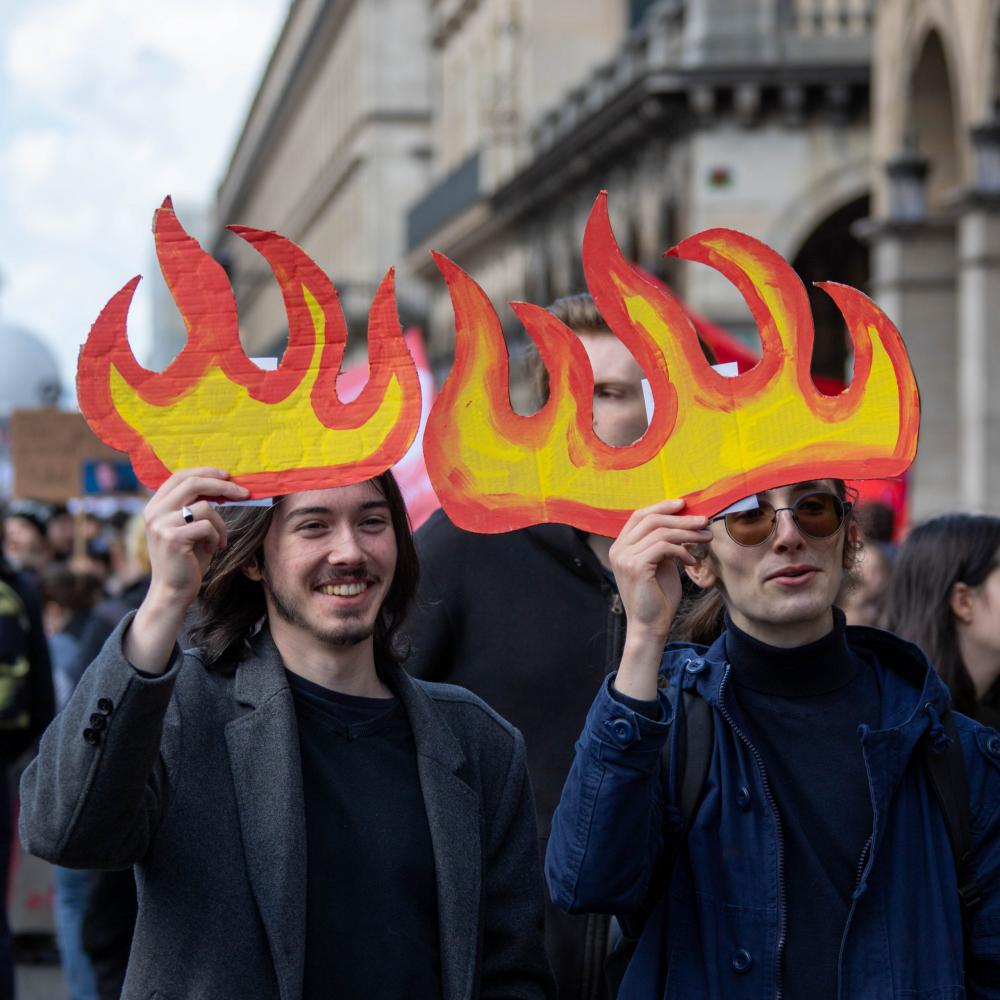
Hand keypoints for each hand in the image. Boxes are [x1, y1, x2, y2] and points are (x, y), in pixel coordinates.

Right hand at [142, 468, 248, 606]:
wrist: (173, 591)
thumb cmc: (187, 559)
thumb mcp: (189, 528)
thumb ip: (195, 506)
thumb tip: (223, 483)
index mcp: (155, 506)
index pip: (180, 476)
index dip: (205, 472)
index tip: (227, 475)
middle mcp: (154, 512)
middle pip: (193, 483)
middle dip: (223, 486)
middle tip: (244, 493)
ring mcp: (161, 524)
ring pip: (205, 507)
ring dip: (221, 524)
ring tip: (219, 541)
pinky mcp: (172, 537)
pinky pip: (207, 526)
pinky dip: (217, 537)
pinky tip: (212, 550)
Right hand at [610, 499, 710, 700]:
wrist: (650, 626)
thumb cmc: (658, 597)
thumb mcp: (661, 564)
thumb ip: (664, 544)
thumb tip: (683, 522)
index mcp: (621, 546)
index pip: (639, 516)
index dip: (662, 507)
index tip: (684, 504)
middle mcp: (618, 549)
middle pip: (650, 519)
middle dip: (680, 518)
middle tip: (704, 520)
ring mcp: (624, 557)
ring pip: (660, 532)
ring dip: (687, 533)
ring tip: (706, 537)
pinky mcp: (635, 566)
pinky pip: (663, 547)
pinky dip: (682, 551)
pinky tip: (692, 561)